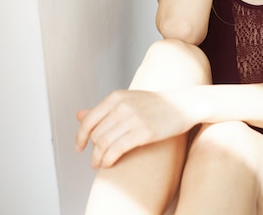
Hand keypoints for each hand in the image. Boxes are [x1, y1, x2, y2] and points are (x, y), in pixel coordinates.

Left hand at [75, 89, 192, 168]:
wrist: (184, 105)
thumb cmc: (155, 105)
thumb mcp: (127, 100)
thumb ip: (103, 109)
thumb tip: (78, 115)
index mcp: (116, 97)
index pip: (89, 120)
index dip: (80, 136)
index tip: (79, 147)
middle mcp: (122, 106)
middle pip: (96, 134)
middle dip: (93, 150)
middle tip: (94, 160)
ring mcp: (133, 118)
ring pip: (104, 143)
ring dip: (98, 158)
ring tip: (99, 165)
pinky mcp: (143, 132)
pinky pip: (117, 149)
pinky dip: (109, 160)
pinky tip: (109, 164)